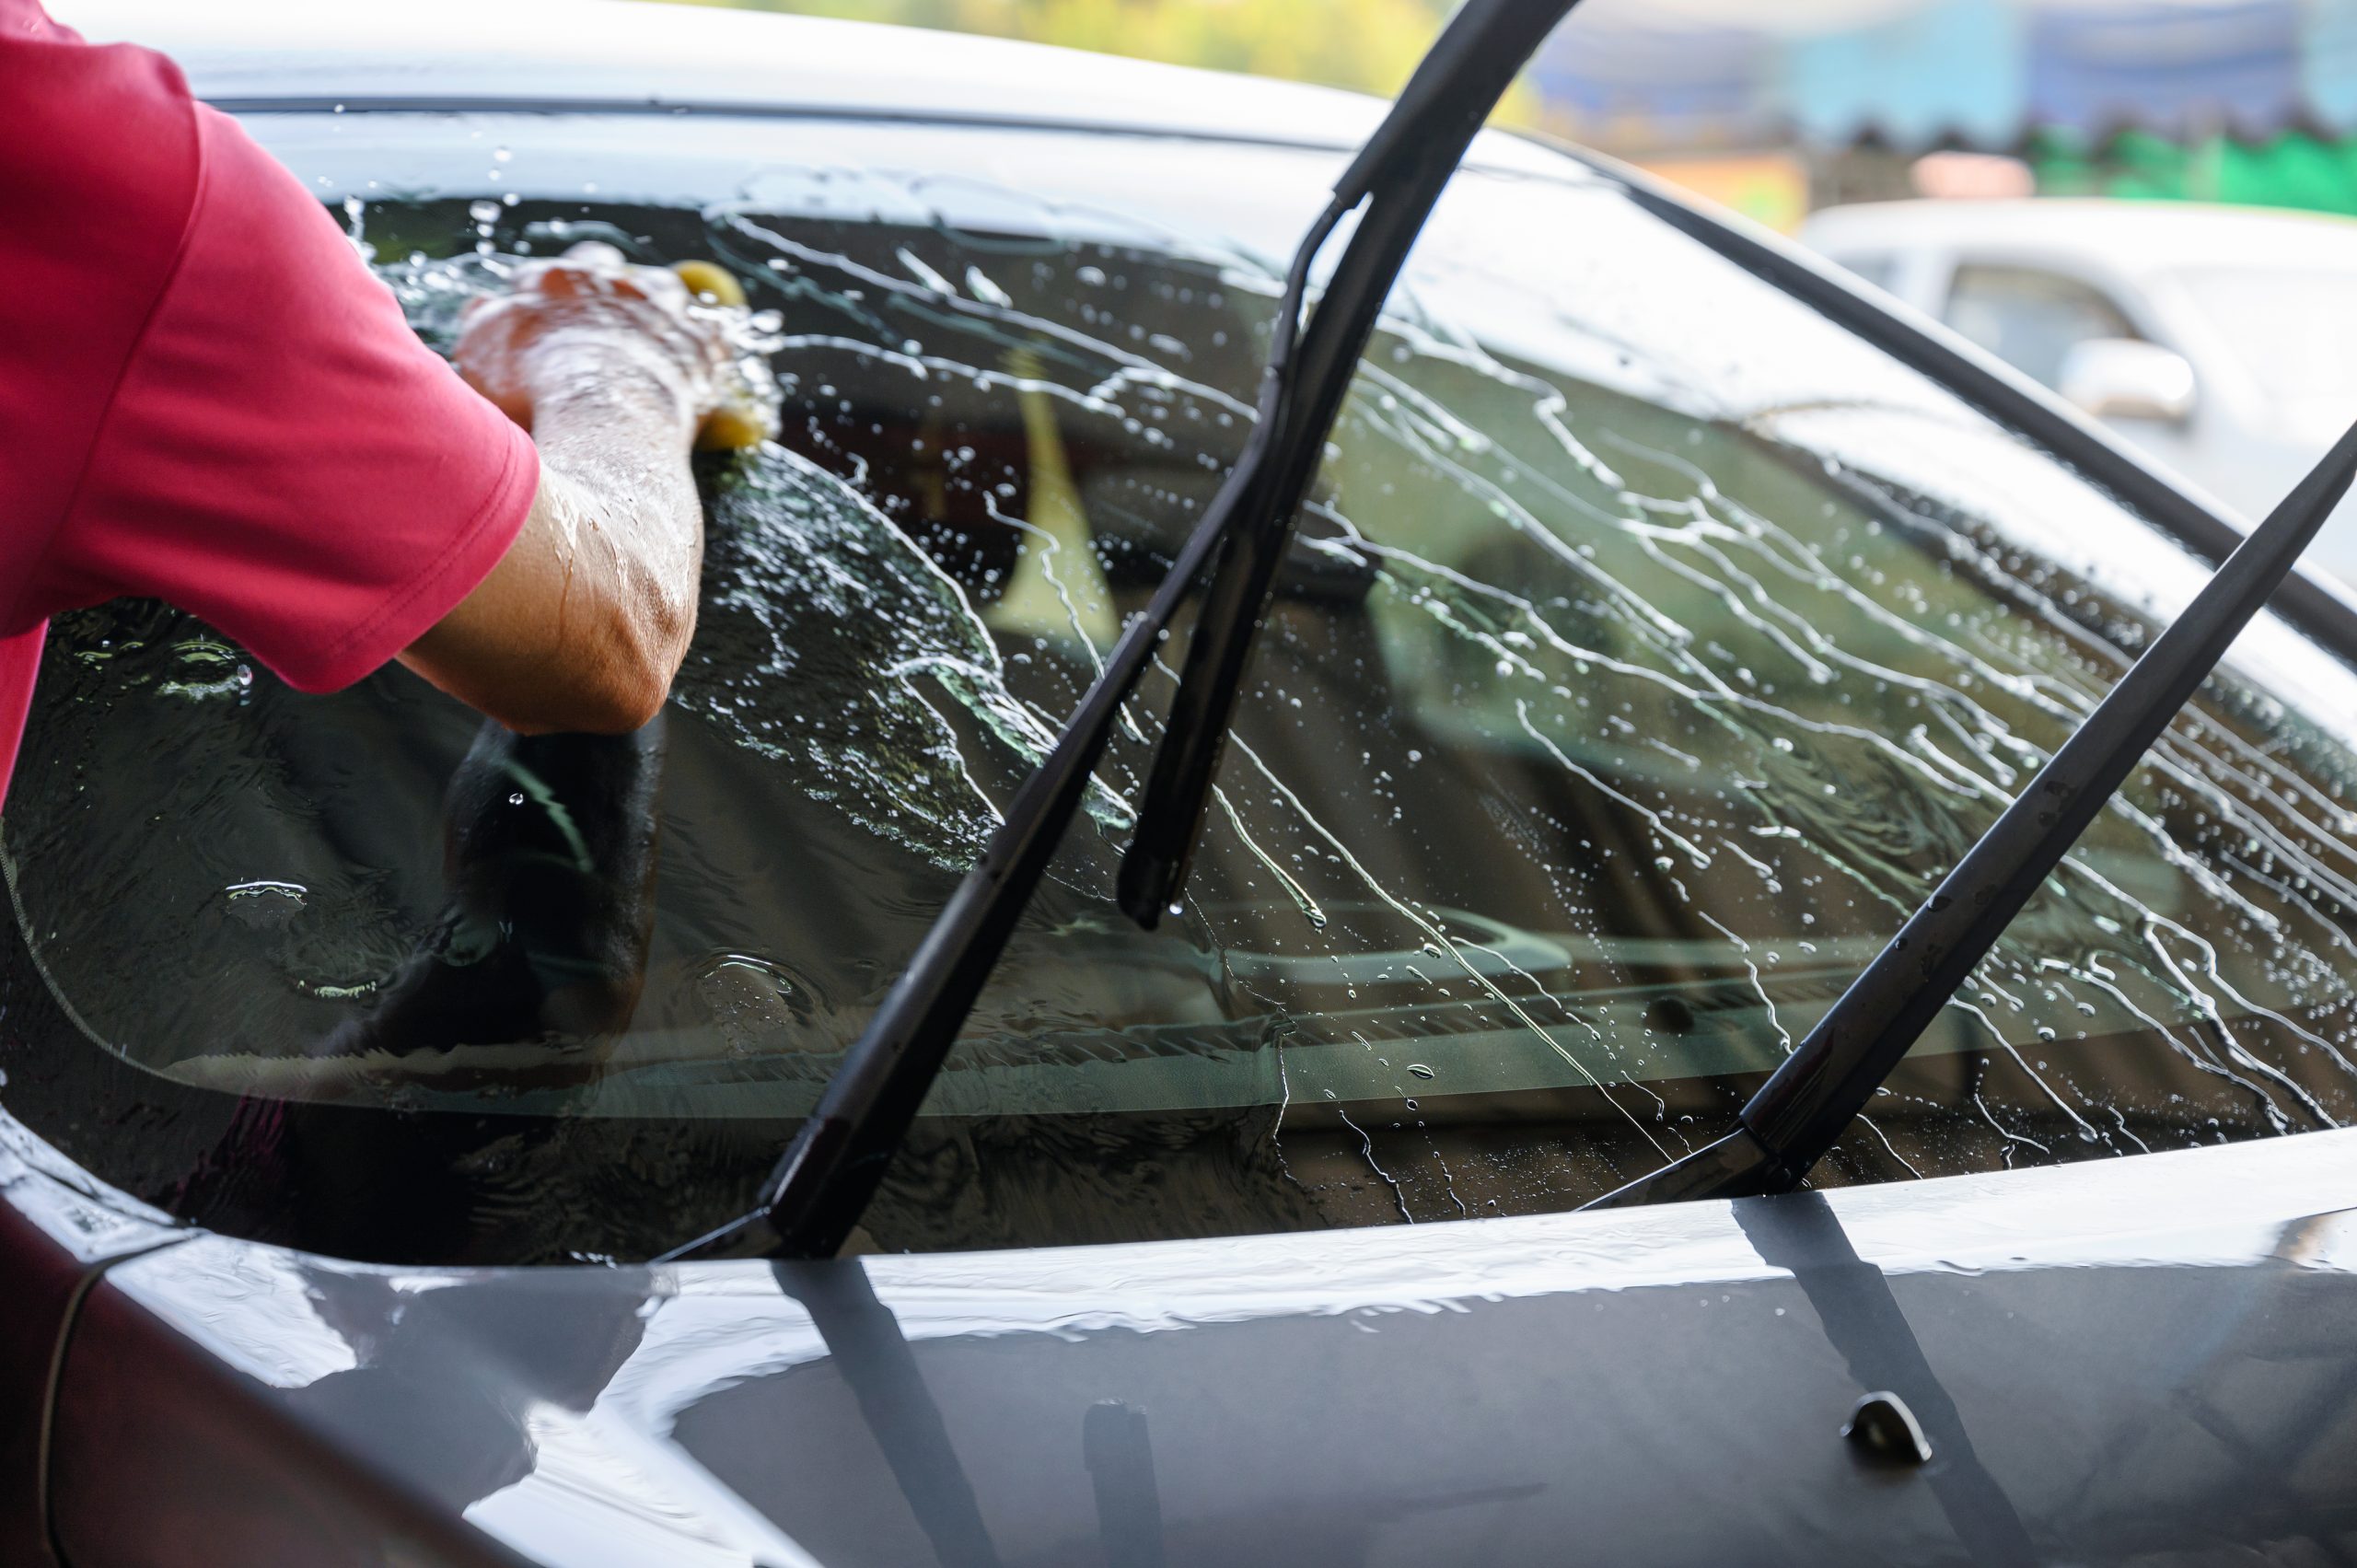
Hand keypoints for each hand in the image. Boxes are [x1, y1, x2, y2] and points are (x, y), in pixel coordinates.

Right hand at [454, 241, 731, 441]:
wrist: (604, 419)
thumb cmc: (533, 391)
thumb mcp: (482, 354)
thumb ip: (482, 323)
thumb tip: (483, 304)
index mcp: (556, 283)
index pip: (545, 274)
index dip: (540, 293)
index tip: (537, 314)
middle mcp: (611, 287)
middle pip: (605, 265)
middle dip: (597, 278)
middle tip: (593, 305)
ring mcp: (659, 313)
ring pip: (664, 285)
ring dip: (656, 295)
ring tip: (651, 317)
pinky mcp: (698, 349)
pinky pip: (713, 333)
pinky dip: (706, 341)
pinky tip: (700, 353)